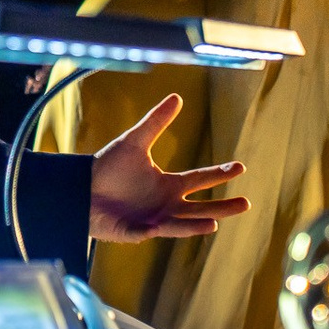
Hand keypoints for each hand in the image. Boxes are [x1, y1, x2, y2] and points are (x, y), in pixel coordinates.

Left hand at [88, 93, 248, 241]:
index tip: (240, 167)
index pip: (200, 180)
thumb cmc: (109, 167)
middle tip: (246, 204)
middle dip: (222, 207)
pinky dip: (148, 230)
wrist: (82, 187)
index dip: (219, 174)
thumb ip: (155, 122)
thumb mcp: (135, 141)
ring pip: (179, 225)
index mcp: (169, 185)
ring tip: (213, 224)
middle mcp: (166, 205)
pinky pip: (142, 232)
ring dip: (194, 226)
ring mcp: (153, 221)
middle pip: (200, 208)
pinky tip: (155, 227)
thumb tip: (177, 96)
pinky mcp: (134, 231)